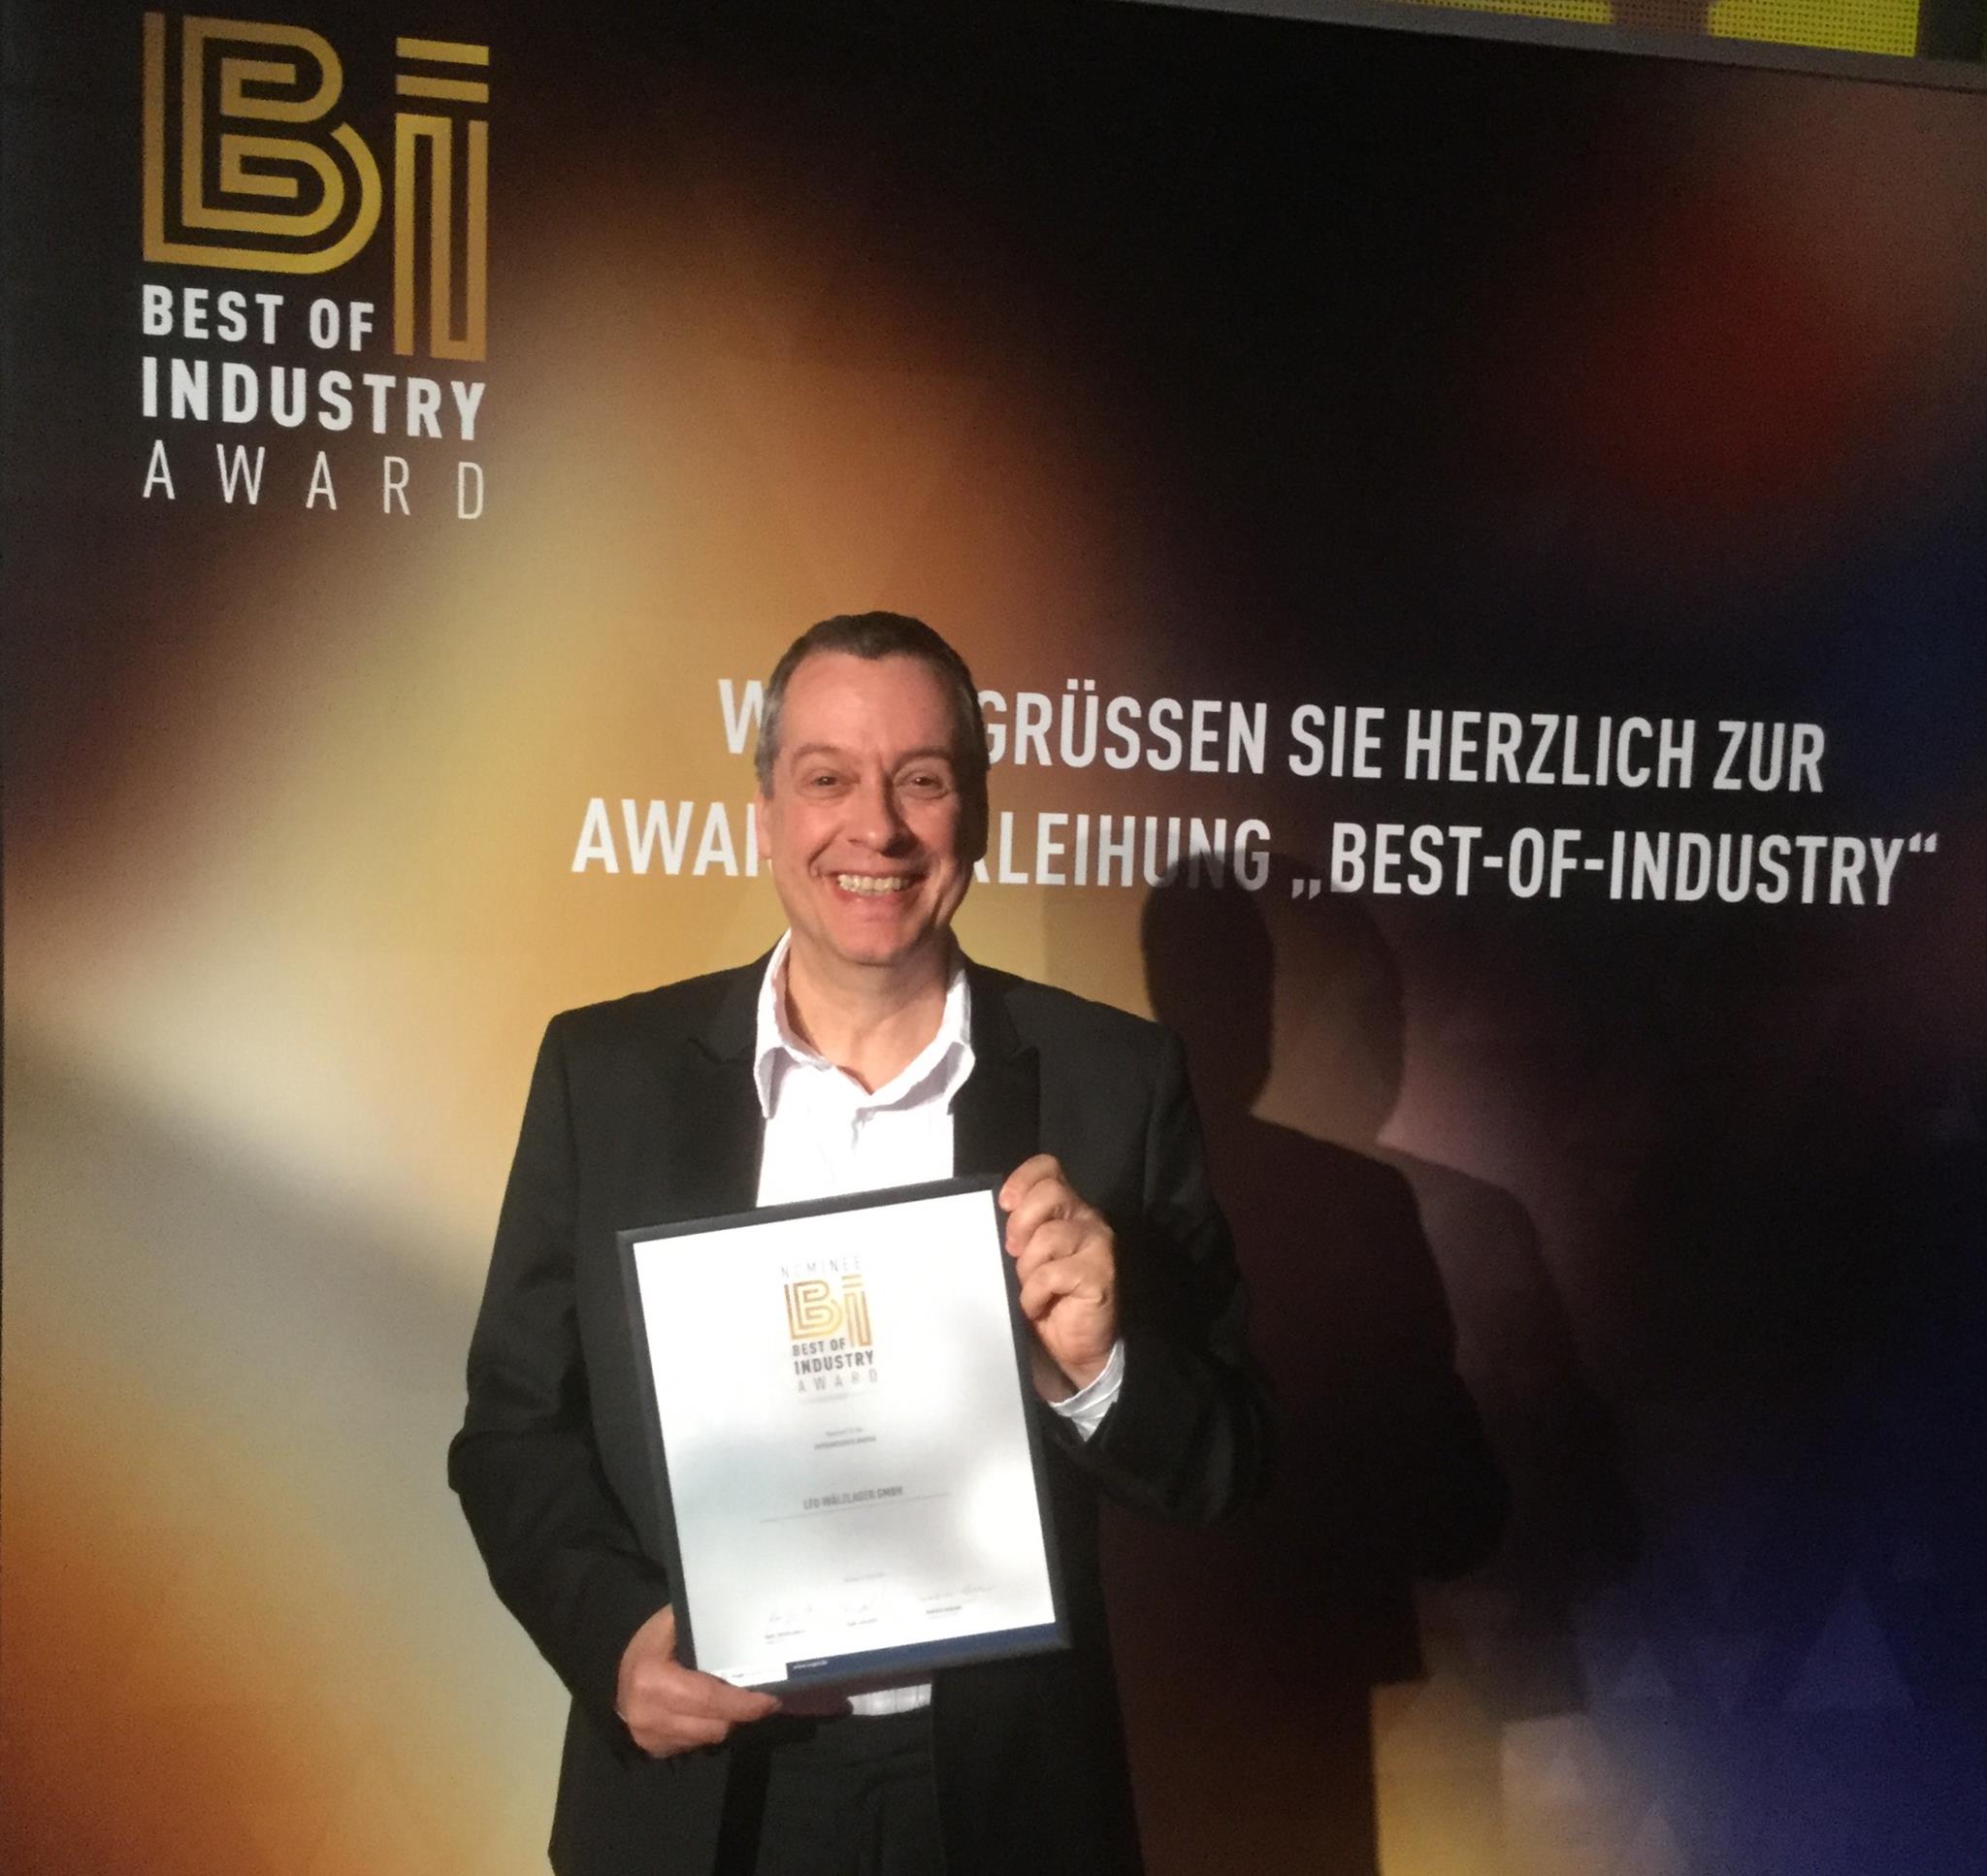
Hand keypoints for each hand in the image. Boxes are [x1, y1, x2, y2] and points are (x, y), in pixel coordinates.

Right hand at [615, 1604, 778, 1756]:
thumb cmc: (648, 1646)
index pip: (710, 1699)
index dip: (744, 1703)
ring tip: (736, 1703)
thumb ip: (698, 1623)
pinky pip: (694, 1745)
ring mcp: (649, 1738)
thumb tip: (739, 1619)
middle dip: (740, 1714)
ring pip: (707, 1739)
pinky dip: (706, 1730)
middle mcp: (649, 1715)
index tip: (770, 1699)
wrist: (614, 1677)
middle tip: (761, 1699)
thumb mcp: (668, 1624)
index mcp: (653, 1680)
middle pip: (713, 1726)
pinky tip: (709, 1712)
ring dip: (725, 1723)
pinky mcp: (653, 1750)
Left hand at [998, 1154, 1116, 1397]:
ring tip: (1031, 1290)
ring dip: (1027, 1269)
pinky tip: (1039, 1307)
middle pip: (1050, 1192)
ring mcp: (1098, 1245)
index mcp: (1066, 1209)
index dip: (1023, 1179)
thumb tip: (986, 1218)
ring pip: (1049, 1236)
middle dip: (1021, 1222)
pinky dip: (1035, 1295)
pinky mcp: (1101, 1273)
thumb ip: (1017, 1233)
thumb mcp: (1024, 1259)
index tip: (1004, 1204)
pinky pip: (1052, 1274)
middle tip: (1012, 1252)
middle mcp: (1087, 1219)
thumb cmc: (1046, 1299)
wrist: (1075, 1348)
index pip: (1049, 1169)